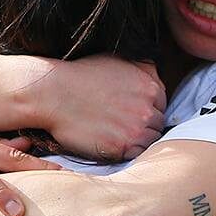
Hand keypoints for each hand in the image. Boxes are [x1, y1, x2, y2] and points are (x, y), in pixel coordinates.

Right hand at [37, 55, 166, 161]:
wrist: (54, 94)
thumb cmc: (82, 75)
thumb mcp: (119, 61)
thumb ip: (144, 69)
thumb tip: (155, 78)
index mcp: (149, 87)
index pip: (161, 104)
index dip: (147, 108)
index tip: (133, 111)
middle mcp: (147, 109)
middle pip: (157, 124)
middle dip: (144, 124)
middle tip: (124, 124)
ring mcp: (135, 130)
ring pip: (149, 141)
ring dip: (138, 139)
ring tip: (118, 133)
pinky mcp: (120, 148)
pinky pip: (135, 155)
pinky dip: (127, 151)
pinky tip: (113, 142)